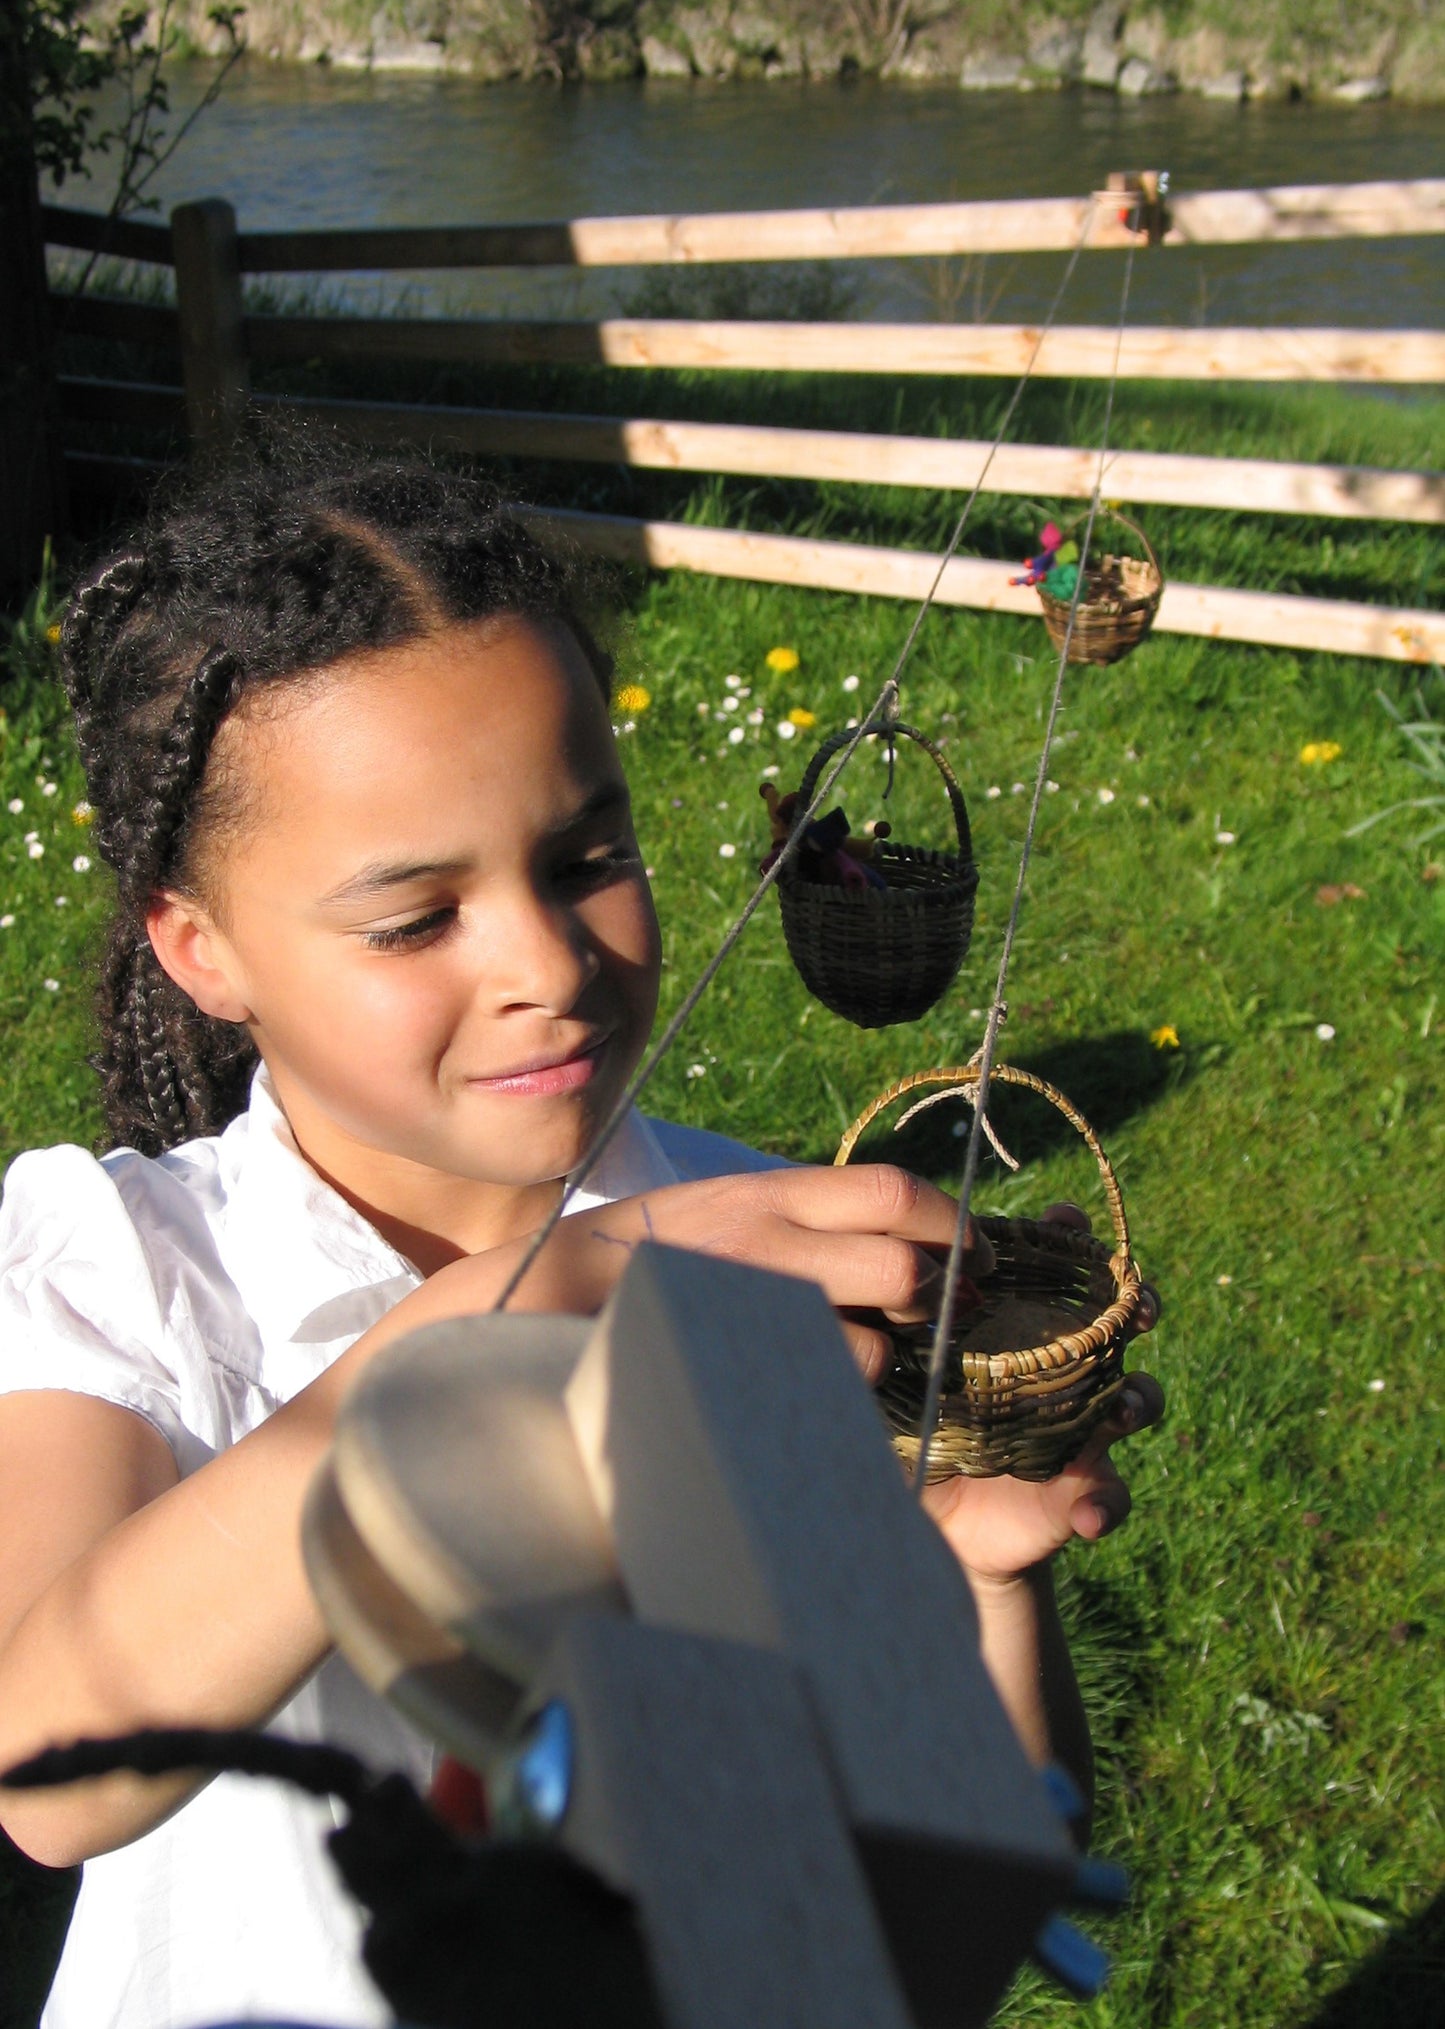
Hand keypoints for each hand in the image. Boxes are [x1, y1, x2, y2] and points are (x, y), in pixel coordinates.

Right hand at [556, 1163, 994, 1377]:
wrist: (537, 1293)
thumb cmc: (638, 1259)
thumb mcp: (718, 1210)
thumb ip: (792, 1221)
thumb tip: (880, 1238)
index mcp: (767, 1192)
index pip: (890, 1191)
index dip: (949, 1221)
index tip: (972, 1249)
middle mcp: (767, 1237)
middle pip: (902, 1264)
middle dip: (936, 1298)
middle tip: (942, 1317)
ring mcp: (750, 1301)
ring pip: (868, 1342)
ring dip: (878, 1361)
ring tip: (857, 1364)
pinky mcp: (734, 1357)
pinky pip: (812, 1391)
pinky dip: (826, 1400)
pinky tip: (806, 1396)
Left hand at [919, 1202, 1162, 1587]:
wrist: (921, 1514)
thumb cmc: (904, 1424)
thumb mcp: (891, 1373)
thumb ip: (886, 1333)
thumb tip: (863, 1292)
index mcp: (1014, 1325)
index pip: (1051, 1266)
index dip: (1067, 1239)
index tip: (1067, 1221)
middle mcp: (1056, 1365)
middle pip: (1114, 1320)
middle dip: (1136, 1305)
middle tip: (1136, 1308)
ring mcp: (1076, 1425)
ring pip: (1134, 1398)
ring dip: (1139, 1398)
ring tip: (1124, 1408)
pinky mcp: (1078, 1489)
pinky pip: (1109, 1494)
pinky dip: (1106, 1503)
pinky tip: (1089, 1514)